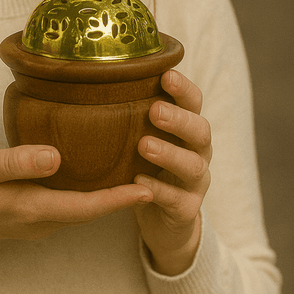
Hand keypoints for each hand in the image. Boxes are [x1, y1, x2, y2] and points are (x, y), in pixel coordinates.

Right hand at [0, 144, 145, 293]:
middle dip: (124, 194)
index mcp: (33, 208)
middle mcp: (43, 219)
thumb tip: (55, 156)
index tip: (149, 186)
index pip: (87, 206)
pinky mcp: (35, 212)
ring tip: (137, 165)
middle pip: (93, 208)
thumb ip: (16, 161)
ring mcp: (40, 219)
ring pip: (84, 206)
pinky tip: (98, 168)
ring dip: (110, 192)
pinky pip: (72, 203)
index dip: (119, 198)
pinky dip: (92, 190)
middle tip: (154, 168)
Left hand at [133, 69, 211, 275]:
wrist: (162, 217)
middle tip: (154, 111)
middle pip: (200, 130)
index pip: (194, 102)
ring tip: (144, 146)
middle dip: (178, 119)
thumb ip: (130, 113)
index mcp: (187, 128)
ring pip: (193, 166)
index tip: (165, 75)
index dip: (183, 88)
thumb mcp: (140, 136)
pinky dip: (159, 190)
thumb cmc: (146, 164)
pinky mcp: (188, 209)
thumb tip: (93, 77)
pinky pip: (177, 200)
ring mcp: (196, 182)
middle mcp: (198, 151)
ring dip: (169, 154)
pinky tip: (140, 183)